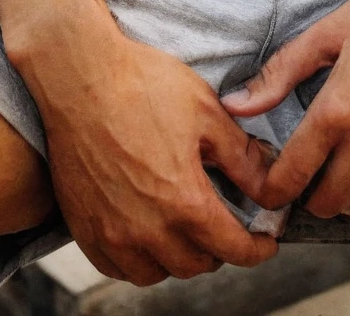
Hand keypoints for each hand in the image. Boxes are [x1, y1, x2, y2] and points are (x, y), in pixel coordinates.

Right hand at [18, 20, 278, 285]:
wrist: (79, 76)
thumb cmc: (143, 85)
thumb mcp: (206, 111)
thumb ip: (242, 157)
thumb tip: (270, 186)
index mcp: (184, 202)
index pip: (232, 249)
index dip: (256, 250)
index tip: (265, 244)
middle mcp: (148, 229)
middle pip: (194, 265)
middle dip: (217, 250)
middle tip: (224, 226)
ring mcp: (111, 232)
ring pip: (155, 273)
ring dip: (176, 259)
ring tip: (184, 231)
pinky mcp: (83, 227)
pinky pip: (116, 267)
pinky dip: (136, 260)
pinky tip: (145, 235)